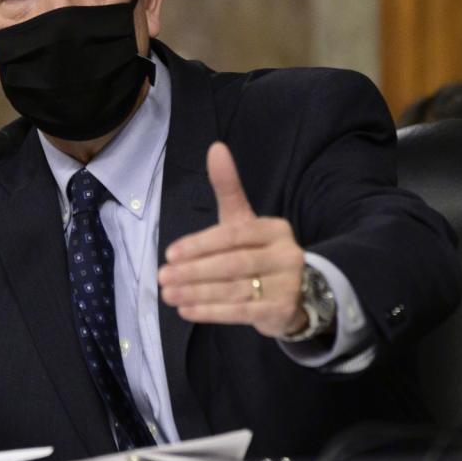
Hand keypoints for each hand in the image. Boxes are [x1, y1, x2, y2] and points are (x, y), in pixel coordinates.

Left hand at [158, 142, 307, 337]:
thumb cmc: (259, 252)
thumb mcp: (244, 221)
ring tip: (169, 294)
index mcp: (274, 229)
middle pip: (232, 263)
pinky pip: (241, 312)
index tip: (170, 253)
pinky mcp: (282, 310)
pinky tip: (187, 311)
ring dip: (196, 293)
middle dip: (193, 271)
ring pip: (234, 289)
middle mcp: (285, 254)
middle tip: (162, 277)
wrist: (299, 294)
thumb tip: (215, 147)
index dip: (199, 244)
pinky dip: (211, 312)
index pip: (232, 236)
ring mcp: (287, 285)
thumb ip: (229, 188)